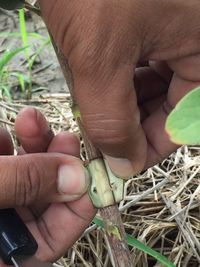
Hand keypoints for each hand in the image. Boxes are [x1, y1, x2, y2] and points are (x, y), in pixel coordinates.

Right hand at [0, 107, 94, 265]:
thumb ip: (26, 183)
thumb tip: (78, 176)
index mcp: (7, 255)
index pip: (54, 237)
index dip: (77, 204)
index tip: (90, 171)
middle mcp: (5, 231)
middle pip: (43, 197)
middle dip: (56, 163)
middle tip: (67, 138)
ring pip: (27, 173)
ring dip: (34, 145)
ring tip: (31, 120)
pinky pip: (7, 160)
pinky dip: (10, 142)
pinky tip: (9, 126)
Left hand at [39, 0, 199, 176]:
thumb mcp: (99, 58)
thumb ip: (113, 120)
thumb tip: (125, 162)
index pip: (189, 118)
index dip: (157, 146)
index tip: (127, 162)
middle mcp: (193, 35)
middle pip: (172, 102)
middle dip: (136, 125)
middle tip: (107, 139)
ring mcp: (173, 25)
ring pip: (155, 84)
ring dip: (126, 104)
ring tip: (99, 110)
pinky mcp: (149, 18)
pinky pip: (142, 62)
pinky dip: (121, 80)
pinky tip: (102, 83)